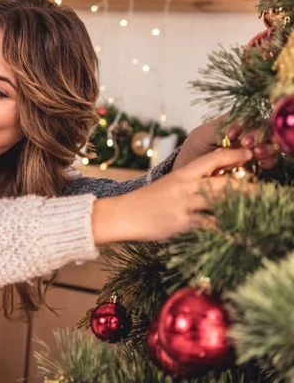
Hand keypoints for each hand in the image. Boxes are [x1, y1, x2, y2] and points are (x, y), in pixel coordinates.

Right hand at [92, 148, 253, 242]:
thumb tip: (209, 185)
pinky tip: (240, 233)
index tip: (253, 156)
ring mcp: (185, 205)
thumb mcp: (166, 187)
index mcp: (182, 174)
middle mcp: (186, 186)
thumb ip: (187, 184)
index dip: (236, 157)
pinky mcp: (183, 223)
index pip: (214, 159)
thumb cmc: (142, 203)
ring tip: (262, 209)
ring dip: (244, 206)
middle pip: (226, 182)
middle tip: (268, 189)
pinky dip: (227, 230)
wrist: (121, 215)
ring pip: (222, 202)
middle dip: (250, 186)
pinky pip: (212, 226)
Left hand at [173, 113, 278, 169]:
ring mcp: (252, 147)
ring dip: (267, 147)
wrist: (191, 169)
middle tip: (247, 144)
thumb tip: (238, 128)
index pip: (250, 115)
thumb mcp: (203, 135)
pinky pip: (269, 159)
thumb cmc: (195, 148)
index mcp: (235, 122)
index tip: (232, 134)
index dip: (245, 123)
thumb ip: (220, 129)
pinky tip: (261, 163)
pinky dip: (269, 160)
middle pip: (265, 128)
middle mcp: (246, 132)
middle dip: (259, 134)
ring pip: (270, 142)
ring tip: (256, 153)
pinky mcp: (255, 163)